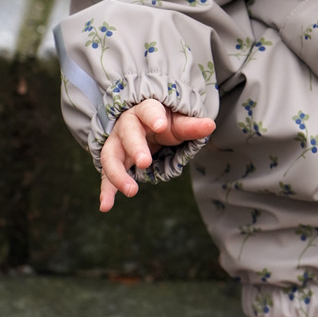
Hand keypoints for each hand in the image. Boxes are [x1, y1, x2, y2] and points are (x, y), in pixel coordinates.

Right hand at [99, 100, 215, 211]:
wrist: (149, 125)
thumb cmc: (165, 122)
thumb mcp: (179, 123)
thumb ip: (192, 126)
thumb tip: (211, 125)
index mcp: (146, 111)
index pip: (148, 110)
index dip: (153, 116)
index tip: (161, 126)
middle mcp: (127, 125)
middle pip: (127, 133)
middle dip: (135, 147)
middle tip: (145, 162)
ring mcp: (117, 144)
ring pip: (111, 156)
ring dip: (118, 174)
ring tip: (132, 191)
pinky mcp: (114, 162)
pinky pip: (106, 176)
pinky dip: (106, 191)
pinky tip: (106, 206)